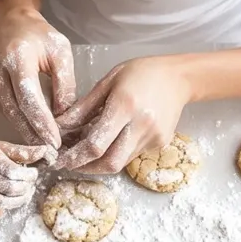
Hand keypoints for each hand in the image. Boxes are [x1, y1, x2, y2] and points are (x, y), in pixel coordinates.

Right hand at [0, 7, 75, 148]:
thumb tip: (64, 116)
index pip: (29, 98)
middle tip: (51, 152)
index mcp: (17, 57)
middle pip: (14, 110)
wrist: (8, 20)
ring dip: (25, 130)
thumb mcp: (60, 51)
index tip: (56, 141)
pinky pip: (2, 107)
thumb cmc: (39, 34)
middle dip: (34, 134)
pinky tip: (32, 130)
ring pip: (7, 112)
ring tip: (45, 146)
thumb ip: (64, 83)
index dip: (42, 123)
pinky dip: (18, 119)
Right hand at [0, 140, 53, 219]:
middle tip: (30, 186)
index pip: (10, 170)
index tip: (34, 174)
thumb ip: (21, 152)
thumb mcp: (0, 147)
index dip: (27, 175)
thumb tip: (44, 151)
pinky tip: (8, 202)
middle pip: (6, 188)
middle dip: (24, 189)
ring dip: (17, 202)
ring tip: (24, 195)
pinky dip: (2, 211)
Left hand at [53, 56, 192, 173]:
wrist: (178, 77)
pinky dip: (117, 152)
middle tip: (71, 164)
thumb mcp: (108, 81)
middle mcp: (141, 125)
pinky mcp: (161, 143)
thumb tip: (61, 126)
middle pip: (110, 163)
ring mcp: (154, 137)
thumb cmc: (141, 73)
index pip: (96, 144)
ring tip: (86, 150)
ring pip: (121, 161)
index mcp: (125, 106)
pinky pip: (133, 154)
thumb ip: (84, 107)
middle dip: (87, 168)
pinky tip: (112, 140)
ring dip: (101, 161)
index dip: (76, 157)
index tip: (62, 160)